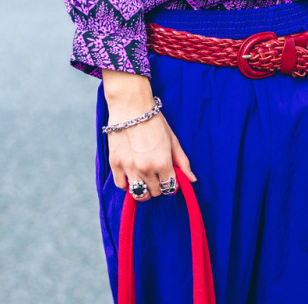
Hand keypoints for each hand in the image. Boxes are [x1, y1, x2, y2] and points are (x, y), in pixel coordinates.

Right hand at [102, 69, 196, 200]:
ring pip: (139, 193)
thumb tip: (192, 179)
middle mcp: (146, 168)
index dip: (170, 184)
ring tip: (144, 180)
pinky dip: (127, 185)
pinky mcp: (115, 164)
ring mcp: (129, 167)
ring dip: (144, 190)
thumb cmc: (154, 121)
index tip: (167, 177)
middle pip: (155, 192)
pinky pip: (121, 185)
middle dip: (158, 186)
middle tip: (156, 176)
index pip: (169, 187)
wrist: (130, 106)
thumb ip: (183, 162)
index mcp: (162, 163)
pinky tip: (131, 177)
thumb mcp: (173, 141)